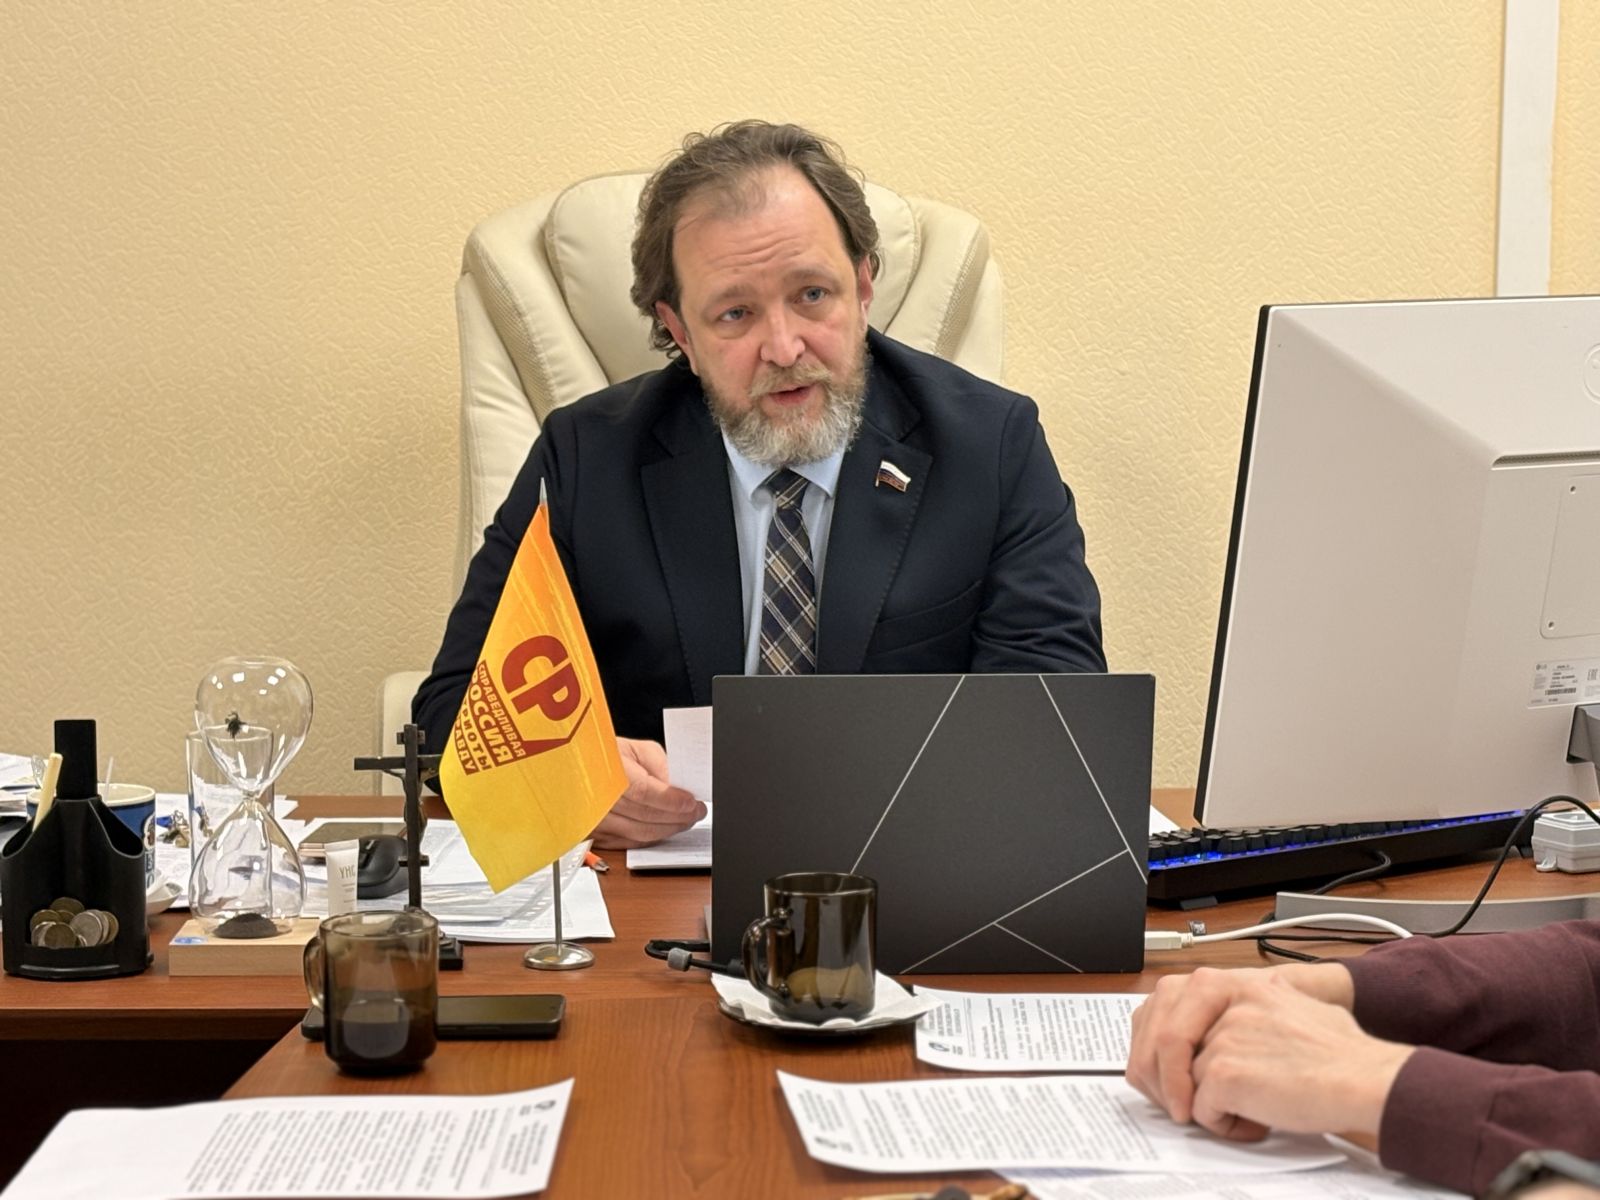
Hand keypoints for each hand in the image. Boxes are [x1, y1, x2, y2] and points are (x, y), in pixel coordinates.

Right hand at [588, 737, 705, 849]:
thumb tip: (677, 786)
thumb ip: (658, 764)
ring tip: (684, 821)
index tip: (691, 803)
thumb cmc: (603, 757)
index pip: (644, 793)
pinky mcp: (595, 835)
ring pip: (639, 835)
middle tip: (695, 813)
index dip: (671, 801)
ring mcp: (595, 821)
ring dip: (667, 830)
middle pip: (645, 817)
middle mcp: (598, 800)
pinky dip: (650, 839)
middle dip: (677, 818)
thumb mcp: (633, 748)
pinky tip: (663, 829)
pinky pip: (628, 843)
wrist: (575, 770)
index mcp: (607, 772)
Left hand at [1127, 965, 1409, 1142]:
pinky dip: (1224, 1125)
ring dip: (1205, 1104)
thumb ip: (1249, 1011)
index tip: (1166, 1068)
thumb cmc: (1342, 1054)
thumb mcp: (1291, 1006)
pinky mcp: (1224, 1072)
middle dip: (1164, 1079)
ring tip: (1248, 1110)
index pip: (1168, 1003)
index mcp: (1237, 984)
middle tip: (1186, 1105)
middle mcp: (1225, 1003)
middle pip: (1161, 1042)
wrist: (1368, 1079)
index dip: (1160, 1042)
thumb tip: (1217, 1035)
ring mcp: (1222, 1036)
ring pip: (1181, 1080)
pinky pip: (1200, 1109)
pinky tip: (1259, 1122)